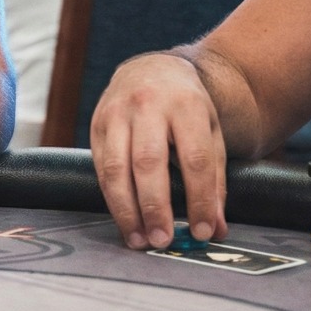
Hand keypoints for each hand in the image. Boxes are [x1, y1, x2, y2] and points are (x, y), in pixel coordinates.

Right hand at [90, 53, 228, 249]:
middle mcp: (147, 105)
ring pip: (116, 167)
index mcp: (185, 105)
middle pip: (148, 162)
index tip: (201, 231)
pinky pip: (101, 166)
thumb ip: (214, 181)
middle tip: (163, 240)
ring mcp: (116, 112)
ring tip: (140, 239)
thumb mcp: (211, 134)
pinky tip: (125, 219)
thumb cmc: (187, 109)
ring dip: (126, 209)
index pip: (193, 158)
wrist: (152, 70)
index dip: (198, 198)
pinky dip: (111, 198)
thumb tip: (214, 228)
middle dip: (155, 206)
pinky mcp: (96, 124)